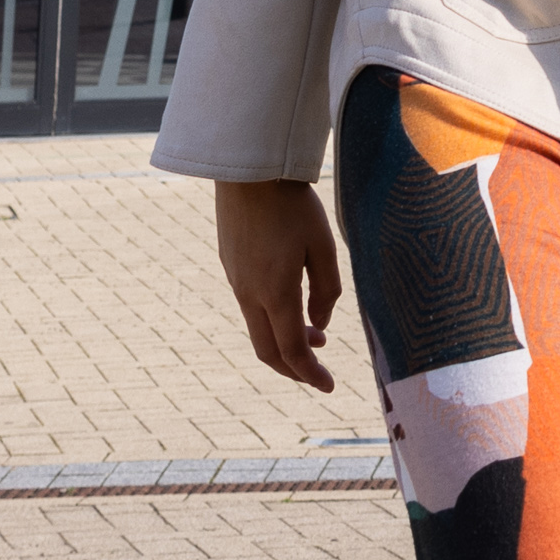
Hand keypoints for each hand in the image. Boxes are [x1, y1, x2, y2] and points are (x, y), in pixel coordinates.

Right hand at [214, 177, 347, 389]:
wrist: (247, 172)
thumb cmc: (291, 205)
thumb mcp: (323, 245)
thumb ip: (327, 290)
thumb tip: (321, 325)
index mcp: (275, 293)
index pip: (292, 351)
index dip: (311, 375)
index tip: (329, 386)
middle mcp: (249, 295)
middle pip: (268, 351)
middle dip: (294, 370)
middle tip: (318, 373)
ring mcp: (236, 282)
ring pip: (257, 330)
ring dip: (285, 341)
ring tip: (316, 336)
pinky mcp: (230, 267)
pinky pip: (250, 307)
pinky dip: (272, 320)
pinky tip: (292, 305)